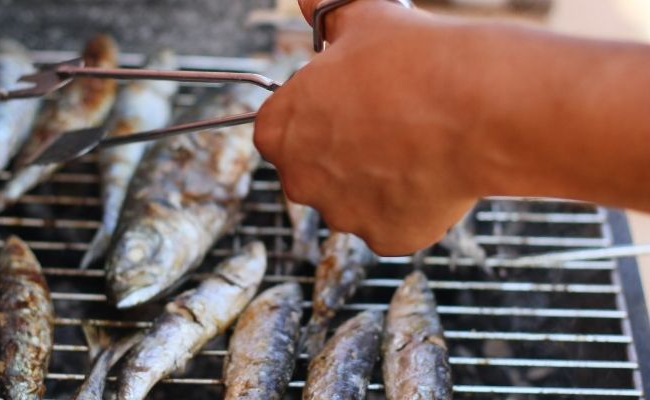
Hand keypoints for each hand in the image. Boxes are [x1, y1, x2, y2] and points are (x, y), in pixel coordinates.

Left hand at [255, 0, 483, 254]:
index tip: (348, 103)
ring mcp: (341, 214)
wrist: (476, 106)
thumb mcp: (362, 18)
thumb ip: (327, 12)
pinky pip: (390, 223)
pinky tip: (431, 174)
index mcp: (278, 130)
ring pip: (352, 199)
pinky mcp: (383, 238)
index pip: (283, 127)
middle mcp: (298, 180)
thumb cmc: (413, 61)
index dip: (318, 114)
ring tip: (415, 147)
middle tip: (385, 124)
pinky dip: (407, 205)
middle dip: (342, 152)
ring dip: (375, 180)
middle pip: (313, 168)